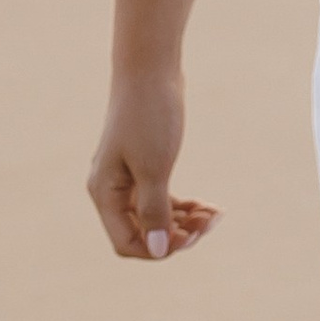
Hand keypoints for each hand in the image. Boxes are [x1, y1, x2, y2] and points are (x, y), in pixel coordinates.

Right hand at [88, 72, 220, 260]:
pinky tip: (209, 206)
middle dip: (178, 234)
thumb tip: (158, 250)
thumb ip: (154, 211)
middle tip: (210, 223)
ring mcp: (127, 179)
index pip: (127, 242)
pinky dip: (184, 207)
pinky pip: (162, 199)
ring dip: (185, 222)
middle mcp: (112, 190)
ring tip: (214, 215)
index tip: (191, 236)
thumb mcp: (154, 167)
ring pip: (156, 218)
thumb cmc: (149, 116)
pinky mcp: (143, 167)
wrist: (149, 71)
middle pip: (143, 233)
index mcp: (105, 193)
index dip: (158, 248)